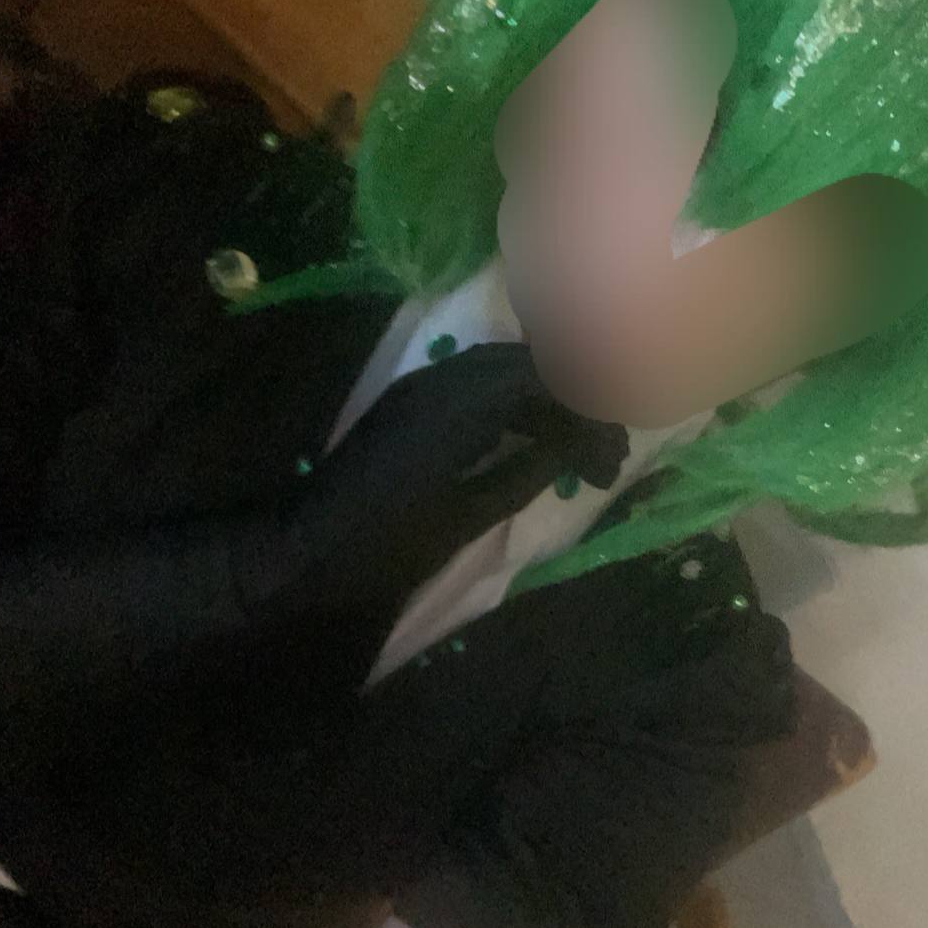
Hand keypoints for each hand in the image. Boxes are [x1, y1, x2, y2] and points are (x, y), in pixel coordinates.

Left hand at [327, 341, 629, 583]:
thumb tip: (577, 445)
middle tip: (604, 457)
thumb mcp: (473, 513)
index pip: (544, 378)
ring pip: (503, 377)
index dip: (589, 409)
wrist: (311, 559)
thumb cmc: (392, 546)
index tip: (616, 450)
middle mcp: (440, 379)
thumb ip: (530, 469)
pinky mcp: (410, 405)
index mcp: (458, 403)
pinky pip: (475, 390)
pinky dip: (514, 412)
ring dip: (545, 409)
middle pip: (527, 368)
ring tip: (577, 460)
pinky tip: (533, 447)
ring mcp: (421, 388)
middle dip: (573, 405)